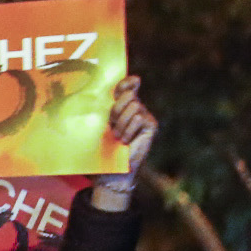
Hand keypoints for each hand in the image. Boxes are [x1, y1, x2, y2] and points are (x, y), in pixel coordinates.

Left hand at [93, 78, 155, 213]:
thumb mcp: (99, 126)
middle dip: (115, 109)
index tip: (130, 82)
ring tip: (117, 137)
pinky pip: (139, 117)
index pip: (127, 86)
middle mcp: (136, 109)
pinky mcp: (151, 126)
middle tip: (111, 126)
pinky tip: (125, 141)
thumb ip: (102, 109)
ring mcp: (145, 116)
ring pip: (134, 105)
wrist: (111, 169)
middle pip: (128, 95)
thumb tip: (101, 94)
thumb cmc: (101, 148)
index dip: (127, 82)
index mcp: (122, 106)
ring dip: (120, 123)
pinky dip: (128, 129)